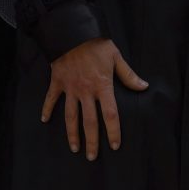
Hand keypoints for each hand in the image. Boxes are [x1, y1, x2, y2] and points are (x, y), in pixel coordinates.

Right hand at [41, 38, 147, 160]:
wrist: (72, 32)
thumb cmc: (96, 44)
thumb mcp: (116, 56)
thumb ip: (128, 75)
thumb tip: (144, 86)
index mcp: (102, 86)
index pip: (110, 114)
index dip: (113, 131)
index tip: (114, 145)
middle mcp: (86, 91)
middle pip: (89, 122)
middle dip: (91, 141)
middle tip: (92, 157)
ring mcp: (70, 88)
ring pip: (70, 116)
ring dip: (72, 133)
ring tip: (74, 148)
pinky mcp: (58, 82)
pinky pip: (51, 99)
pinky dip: (47, 109)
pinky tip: (44, 120)